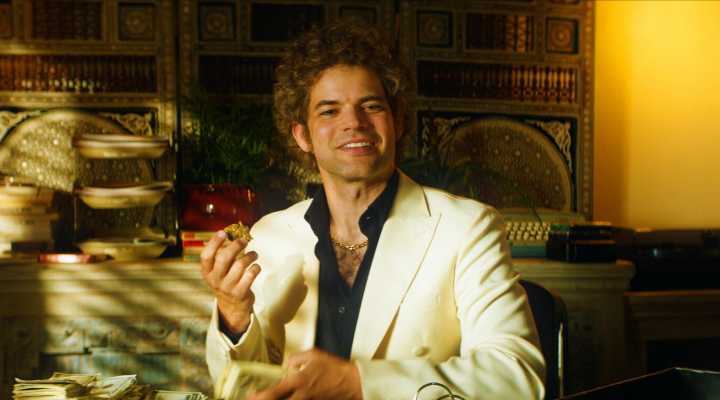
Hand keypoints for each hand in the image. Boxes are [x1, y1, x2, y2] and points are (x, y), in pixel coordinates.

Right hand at [200, 230, 260, 333]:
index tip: (223, 232)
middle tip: (244, 240)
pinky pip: (250, 275)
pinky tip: (256, 267)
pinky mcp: (240, 293)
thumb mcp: (219, 270)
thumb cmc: (227, 280)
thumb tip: (233, 233)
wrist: (233, 306)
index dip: (214, 243)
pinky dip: (256, 267)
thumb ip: (224, 254)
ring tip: (254, 254)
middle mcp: (215, 280)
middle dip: (236, 245)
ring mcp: (227, 288)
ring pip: (240, 265)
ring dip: (250, 255)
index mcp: (207, 272)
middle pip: (224, 258)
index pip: (206, 255)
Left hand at [248, 349, 362, 399]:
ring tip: (270, 397)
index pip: (274, 392)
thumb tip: (287, 366)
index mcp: (299, 382)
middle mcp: (301, 396)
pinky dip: (291, 399)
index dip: (260, 396)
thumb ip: (296, 359)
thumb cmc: (334, 369)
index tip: (251, 397)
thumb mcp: (313, 355)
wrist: (352, 383)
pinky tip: (289, 397)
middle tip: (254, 399)